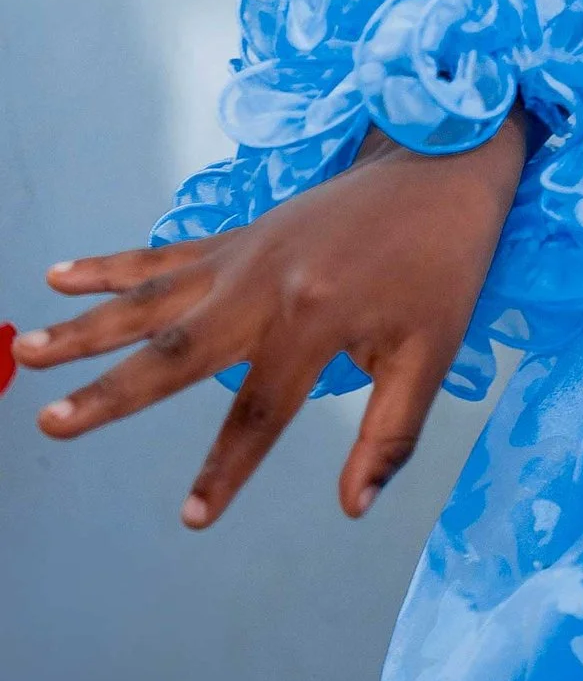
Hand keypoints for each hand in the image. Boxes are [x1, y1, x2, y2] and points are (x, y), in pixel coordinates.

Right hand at [16, 112, 526, 526]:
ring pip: (151, 298)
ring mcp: (244, 254)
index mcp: (315, 317)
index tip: (192, 518)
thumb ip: (391, 433)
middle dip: (113, 393)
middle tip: (54, 422)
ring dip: (88, 327)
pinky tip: (58, 277)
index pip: (261, 412)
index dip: (228, 468)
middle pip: (177, 350)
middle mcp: (265, 283)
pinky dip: (110, 267)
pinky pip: (164, 255)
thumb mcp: (434, 350)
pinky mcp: (238, 237)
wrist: (442, 162)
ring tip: (30, 350)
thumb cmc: (443, 264)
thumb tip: (353, 508)